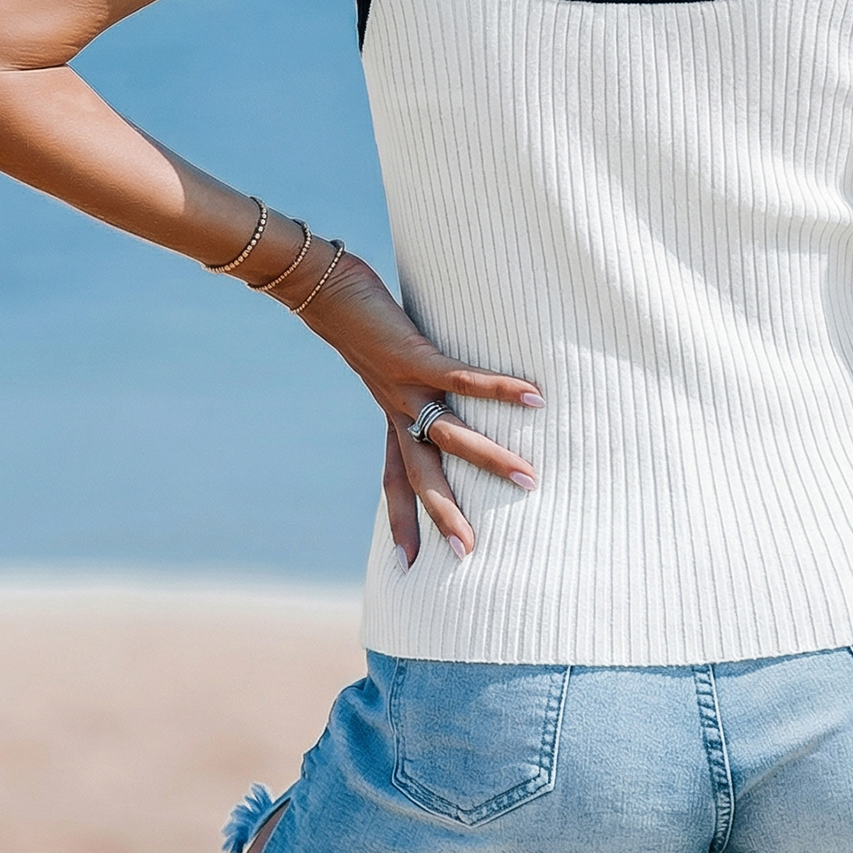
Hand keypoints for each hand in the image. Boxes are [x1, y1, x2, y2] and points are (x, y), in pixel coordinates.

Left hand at [299, 250, 539, 564]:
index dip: (401, 522)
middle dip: (445, 515)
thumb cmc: (358, 319)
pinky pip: (462, 379)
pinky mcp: (414, 356)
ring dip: (490, 459)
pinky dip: (498, 388)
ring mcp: (404, 386)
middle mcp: (396, 410)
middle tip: (469, 553)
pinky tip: (533, 396)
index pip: (394, 481)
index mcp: (389, 417)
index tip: (406, 565)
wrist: (319, 287)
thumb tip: (434, 384)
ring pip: (450, 436)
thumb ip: (409, 378)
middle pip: (422, 476)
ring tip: (528, 480)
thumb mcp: (383, 360)